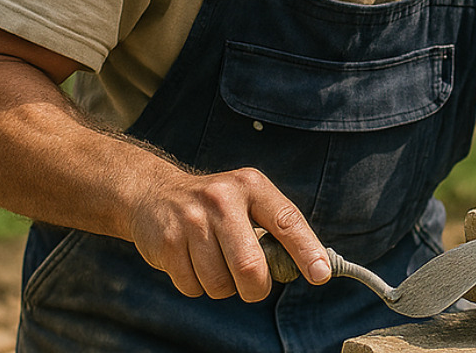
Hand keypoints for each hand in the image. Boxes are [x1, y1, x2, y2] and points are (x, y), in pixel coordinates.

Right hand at [127, 167, 330, 300]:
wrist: (154, 193)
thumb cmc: (215, 206)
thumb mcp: (247, 201)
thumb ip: (275, 230)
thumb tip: (312, 268)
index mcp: (251, 186)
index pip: (286, 221)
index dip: (306, 251)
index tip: (321, 274)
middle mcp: (222, 199)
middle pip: (250, 267)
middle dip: (256, 288)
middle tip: (254, 286)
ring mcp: (192, 220)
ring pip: (220, 284)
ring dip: (223, 287)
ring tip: (215, 263)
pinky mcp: (168, 242)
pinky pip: (193, 287)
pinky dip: (197, 285)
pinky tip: (192, 262)